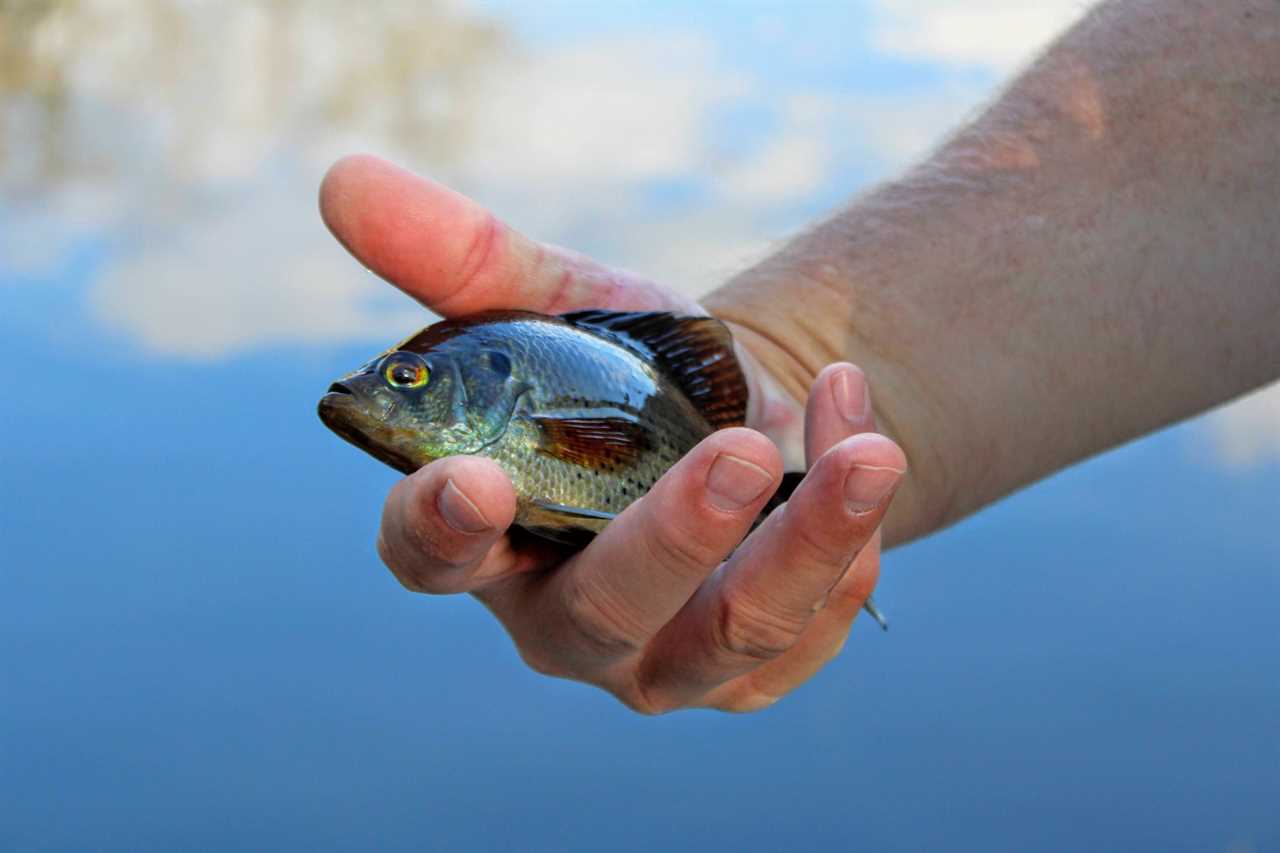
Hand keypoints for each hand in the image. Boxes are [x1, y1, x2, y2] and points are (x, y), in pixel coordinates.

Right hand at [320, 154, 906, 712]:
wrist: (741, 417)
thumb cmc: (624, 374)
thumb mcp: (557, 304)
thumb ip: (461, 256)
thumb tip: (342, 176)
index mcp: (489, 538)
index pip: (430, 558)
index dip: (438, 531)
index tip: (471, 483)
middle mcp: (565, 620)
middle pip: (600, 610)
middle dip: (670, 539)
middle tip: (732, 453)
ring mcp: (664, 659)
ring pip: (730, 633)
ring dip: (805, 541)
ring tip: (867, 449)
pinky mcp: (753, 669)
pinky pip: (810, 626)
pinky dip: (850, 535)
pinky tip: (864, 443)